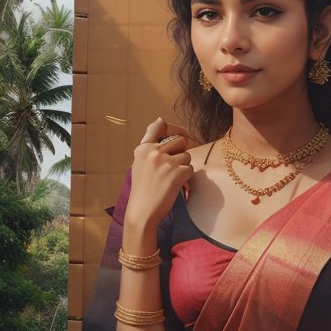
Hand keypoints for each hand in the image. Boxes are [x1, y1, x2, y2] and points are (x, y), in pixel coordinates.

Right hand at [124, 119, 193, 235]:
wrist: (142, 211)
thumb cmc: (142, 188)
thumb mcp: (140, 162)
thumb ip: (150, 143)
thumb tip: (160, 119)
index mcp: (143, 148)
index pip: (158, 127)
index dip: (170, 129)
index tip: (172, 137)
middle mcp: (154, 152)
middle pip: (180, 140)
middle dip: (181, 152)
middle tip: (172, 166)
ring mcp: (166, 162)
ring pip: (187, 156)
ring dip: (183, 167)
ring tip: (170, 179)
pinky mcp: (177, 173)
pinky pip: (190, 169)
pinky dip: (186, 178)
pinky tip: (174, 185)